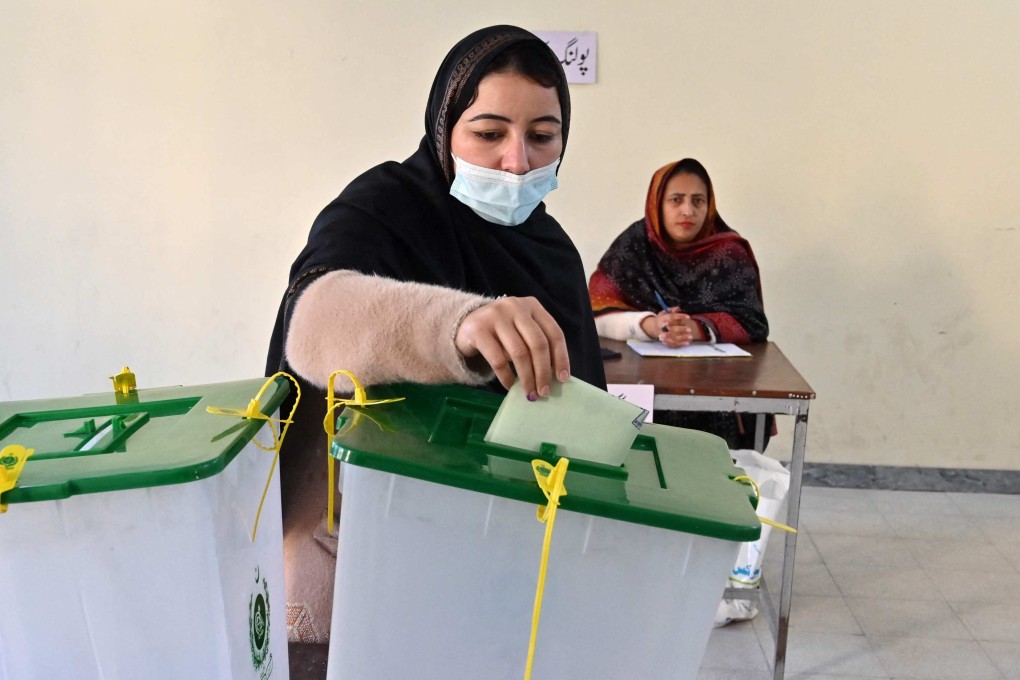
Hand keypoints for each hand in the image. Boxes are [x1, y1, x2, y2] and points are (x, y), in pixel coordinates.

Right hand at [455, 296, 569, 398]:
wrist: (465, 325)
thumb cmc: (502, 333)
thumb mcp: (522, 330)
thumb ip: (537, 345)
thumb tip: (556, 376)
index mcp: (532, 305)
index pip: (554, 333)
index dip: (561, 357)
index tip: (563, 379)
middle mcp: (515, 306)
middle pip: (538, 343)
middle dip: (543, 371)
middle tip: (545, 392)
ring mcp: (495, 316)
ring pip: (519, 352)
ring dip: (527, 377)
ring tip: (530, 393)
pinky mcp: (478, 330)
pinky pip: (498, 359)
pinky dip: (506, 376)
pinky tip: (510, 385)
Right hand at [641, 309, 696, 347]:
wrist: (654, 328)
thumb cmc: (662, 319)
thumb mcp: (665, 312)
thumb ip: (672, 310)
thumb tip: (678, 308)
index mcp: (662, 319)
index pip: (671, 317)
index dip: (680, 316)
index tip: (688, 317)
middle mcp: (662, 328)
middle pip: (671, 329)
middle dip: (681, 329)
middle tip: (689, 329)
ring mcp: (663, 336)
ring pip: (672, 338)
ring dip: (682, 338)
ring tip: (690, 337)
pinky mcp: (665, 342)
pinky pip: (673, 344)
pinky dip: (680, 344)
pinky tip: (687, 342)